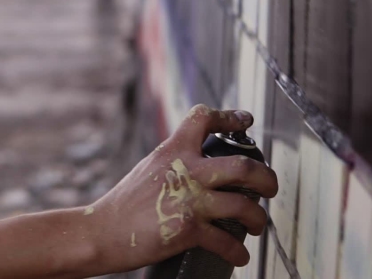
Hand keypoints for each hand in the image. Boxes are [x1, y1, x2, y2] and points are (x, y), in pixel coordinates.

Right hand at [87, 105, 277, 272]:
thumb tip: (199, 166)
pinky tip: (239, 255)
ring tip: (257, 225)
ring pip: (243, 205)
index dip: (230, 117)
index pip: (204, 118)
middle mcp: (185, 170)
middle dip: (266, 178)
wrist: (101, 232)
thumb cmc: (123, 205)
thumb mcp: (149, 169)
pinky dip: (237, 252)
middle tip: (270, 187)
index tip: (246, 121)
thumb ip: (174, 163)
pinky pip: (226, 242)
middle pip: (242, 165)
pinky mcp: (188, 230)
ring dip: (258, 219)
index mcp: (172, 150)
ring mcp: (189, 200)